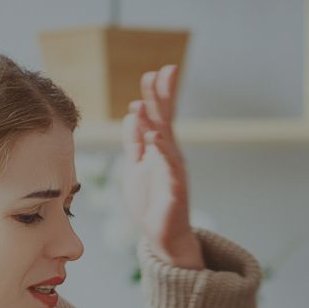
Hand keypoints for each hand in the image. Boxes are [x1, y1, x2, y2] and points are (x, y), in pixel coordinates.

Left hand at [119, 65, 201, 268]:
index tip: (154, 72)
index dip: (156, 95)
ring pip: (166, 139)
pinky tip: (155, 135)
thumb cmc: (150, 202)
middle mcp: (170, 155)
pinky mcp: (176, 188)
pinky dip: (162, 149)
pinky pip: (169, 165)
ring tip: (145, 101)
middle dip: (163, 96)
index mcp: (159, 149)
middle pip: (167, 119)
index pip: (159, 116)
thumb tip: (132, 116)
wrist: (162, 236)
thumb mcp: (135, 167)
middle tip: (162, 71)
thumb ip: (134, 143)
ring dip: (156, 119)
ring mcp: (174, 171)